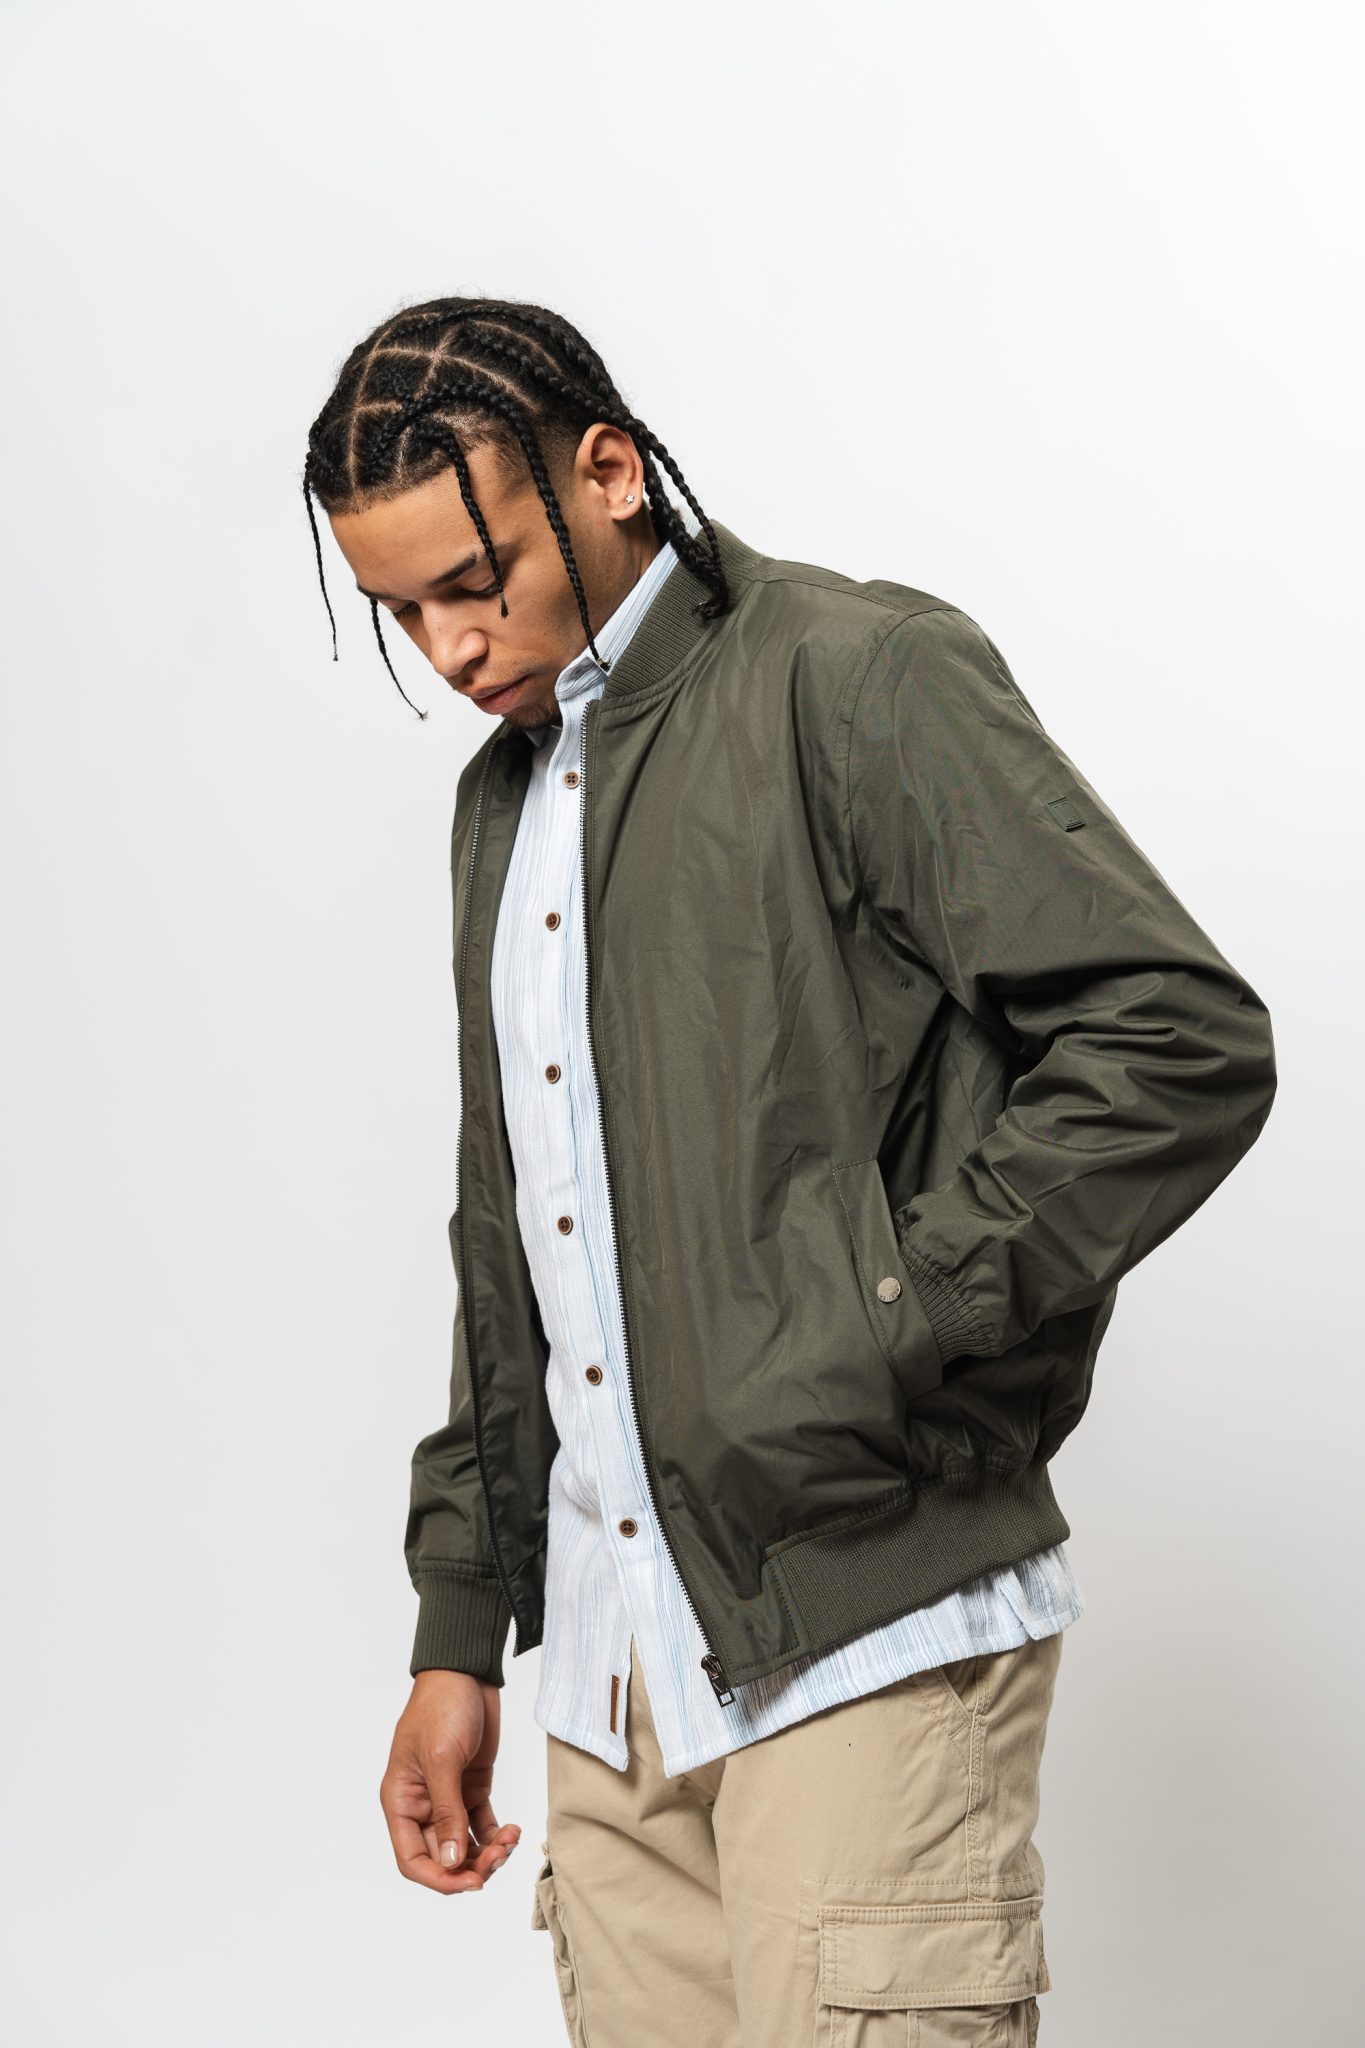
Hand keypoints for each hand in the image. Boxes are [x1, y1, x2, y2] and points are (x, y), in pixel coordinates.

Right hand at [380, 1670, 522, 1893]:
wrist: (466, 1673)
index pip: (412, 1859)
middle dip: (471, 1865)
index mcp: (401, 1801)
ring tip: (510, 1841)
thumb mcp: (442, 1758)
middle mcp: (422, 1805)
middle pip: (443, 1857)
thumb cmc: (442, 1707)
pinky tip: (513, 1831)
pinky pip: (482, 1825)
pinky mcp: (472, 1788)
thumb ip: (447, 1811)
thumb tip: (451, 1860)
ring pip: (465, 1846)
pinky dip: (497, 1835)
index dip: (439, 1879)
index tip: (471, 1882)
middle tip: (499, 1857)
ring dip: (488, 1853)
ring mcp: (448, 1798)